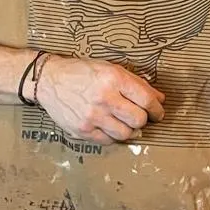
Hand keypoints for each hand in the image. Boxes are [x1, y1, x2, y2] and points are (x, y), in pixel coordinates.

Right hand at [35, 55, 164, 144]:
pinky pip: (108, 141)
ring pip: (125, 134)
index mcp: (114, 78)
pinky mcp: (82, 130)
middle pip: (138, 120)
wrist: (49, 80)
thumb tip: (159, 99)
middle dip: (144, 120)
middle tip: (141, 117)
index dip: (157, 109)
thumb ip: (135, 83)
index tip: (158, 112)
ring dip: (130, 130)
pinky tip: (111, 127)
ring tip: (126, 124)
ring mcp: (92, 116)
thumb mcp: (110, 68)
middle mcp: (104, 98)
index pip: (146, 100)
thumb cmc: (83, 72)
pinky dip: (113, 136)